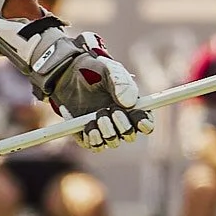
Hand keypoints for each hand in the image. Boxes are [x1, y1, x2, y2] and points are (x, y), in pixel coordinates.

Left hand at [47, 31, 152, 149]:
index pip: (146, 124)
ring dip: (107, 131)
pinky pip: (94, 145)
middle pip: (130, 135)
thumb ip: (120, 83)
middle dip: (122, 125)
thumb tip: (128, 104)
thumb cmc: (94, 71)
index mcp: (133, 108)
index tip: (137, 118)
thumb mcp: (108, 70)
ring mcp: (105, 130)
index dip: (145, 124)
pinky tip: (87, 123)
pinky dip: (92, 136)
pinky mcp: (88, 135)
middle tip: (111, 110)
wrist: (69, 75)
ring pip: (113, 142)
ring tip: (97, 114)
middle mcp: (121, 122)